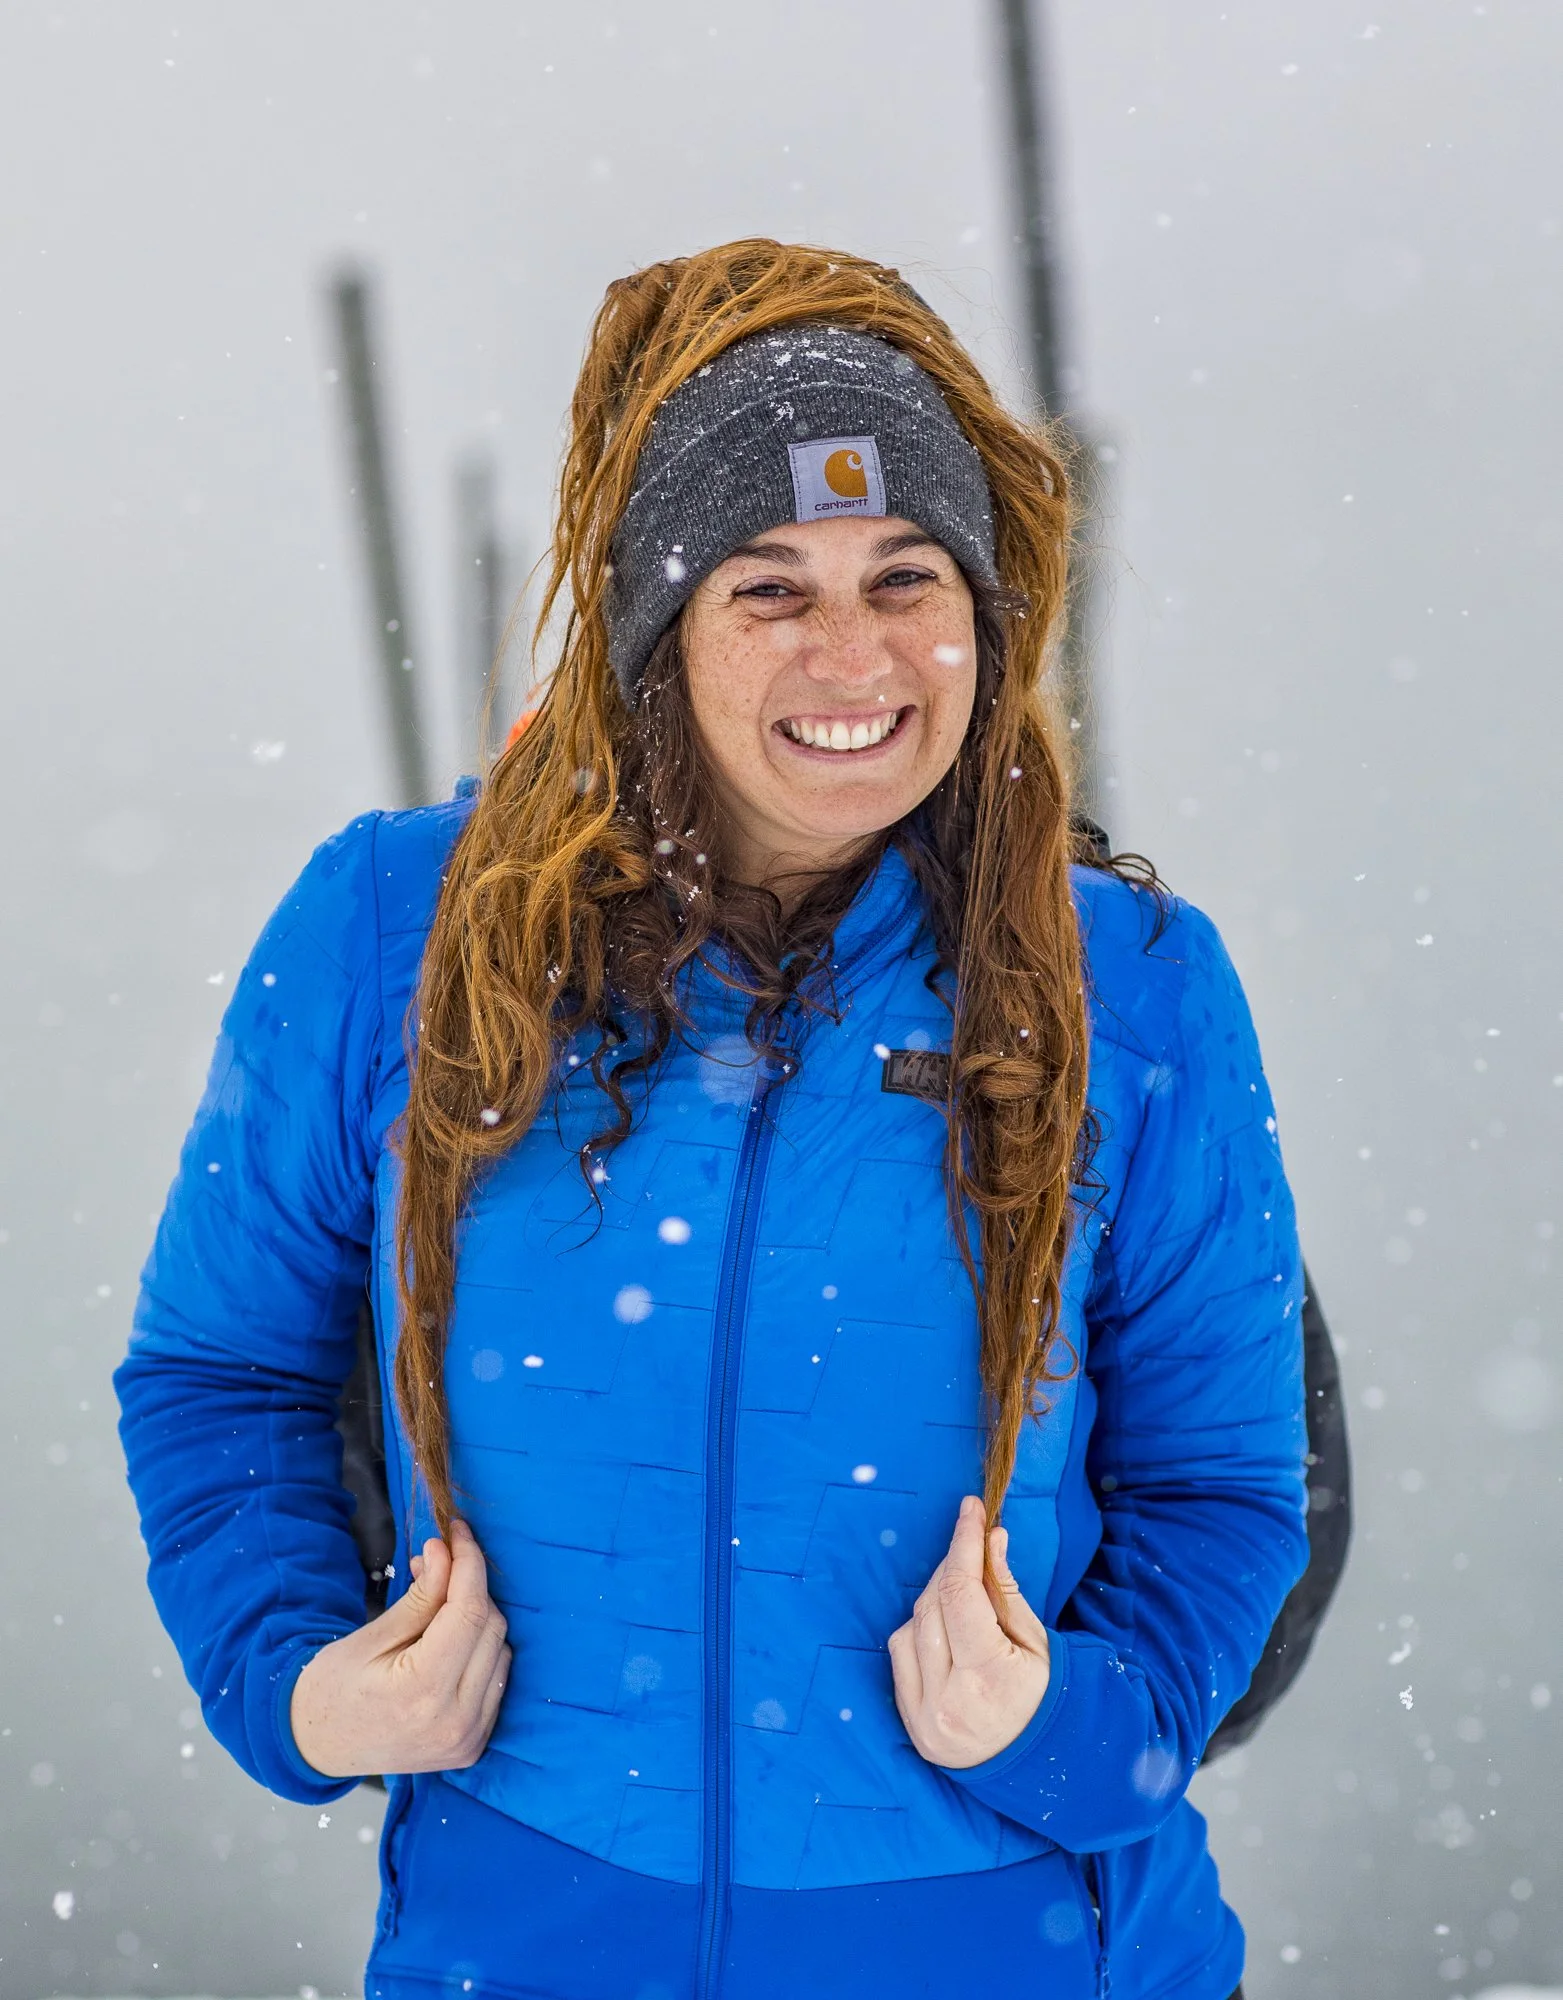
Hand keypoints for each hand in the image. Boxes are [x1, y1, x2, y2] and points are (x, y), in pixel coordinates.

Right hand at [289, 1517, 511, 1777]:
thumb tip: (446, 1552)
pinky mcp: (474, 1744)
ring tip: (437, 1607)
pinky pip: (497, 1678)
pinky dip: (481, 1650)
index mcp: (422, 1692)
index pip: (469, 1612)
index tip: (458, 1532)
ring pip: (501, 1651)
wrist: (317, 1746)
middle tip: (436, 1565)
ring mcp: (469, 1738)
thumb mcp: (370, 1636)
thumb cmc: (333, 1688)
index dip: (469, 1563)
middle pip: (491, 1628)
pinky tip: (452, 1640)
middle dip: (469, 1587)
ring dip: (477, 1618)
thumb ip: (419, 1596)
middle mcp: (455, 1721)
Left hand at [888, 1494, 1050, 1769]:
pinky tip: (944, 1631)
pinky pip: (900, 1654)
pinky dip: (918, 1631)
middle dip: (950, 1566)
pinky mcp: (909, 1720)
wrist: (1034, 1769)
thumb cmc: (1044, 1699)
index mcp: (989, 1676)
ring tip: (964, 1598)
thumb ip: (1006, 1591)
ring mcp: (924, 1713)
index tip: (970, 1509)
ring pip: (910, 1626)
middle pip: (933, 1605)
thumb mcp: (1038, 1644)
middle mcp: (949, 1697)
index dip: (963, 1544)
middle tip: (970, 1546)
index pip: (962, 1593)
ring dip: (934, 1599)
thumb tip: (990, 1538)